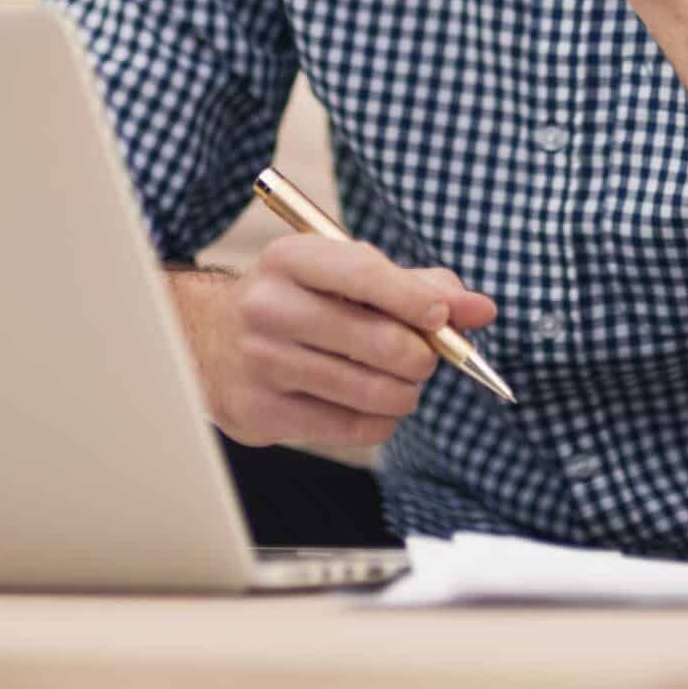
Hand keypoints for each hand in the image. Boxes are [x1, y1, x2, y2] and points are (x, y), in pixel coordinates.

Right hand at [172, 235, 497, 449]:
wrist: (207, 339)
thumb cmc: (297, 302)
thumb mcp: (342, 276)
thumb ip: (415, 286)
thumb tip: (481, 310)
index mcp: (290, 259)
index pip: (362, 273)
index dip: (413, 298)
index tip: (443, 317)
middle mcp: (268, 307)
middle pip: (379, 341)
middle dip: (422, 356)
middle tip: (423, 357)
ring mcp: (260, 363)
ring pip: (373, 392)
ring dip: (404, 393)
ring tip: (397, 382)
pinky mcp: (260, 414)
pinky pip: (353, 430)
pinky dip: (379, 422)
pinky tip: (368, 406)